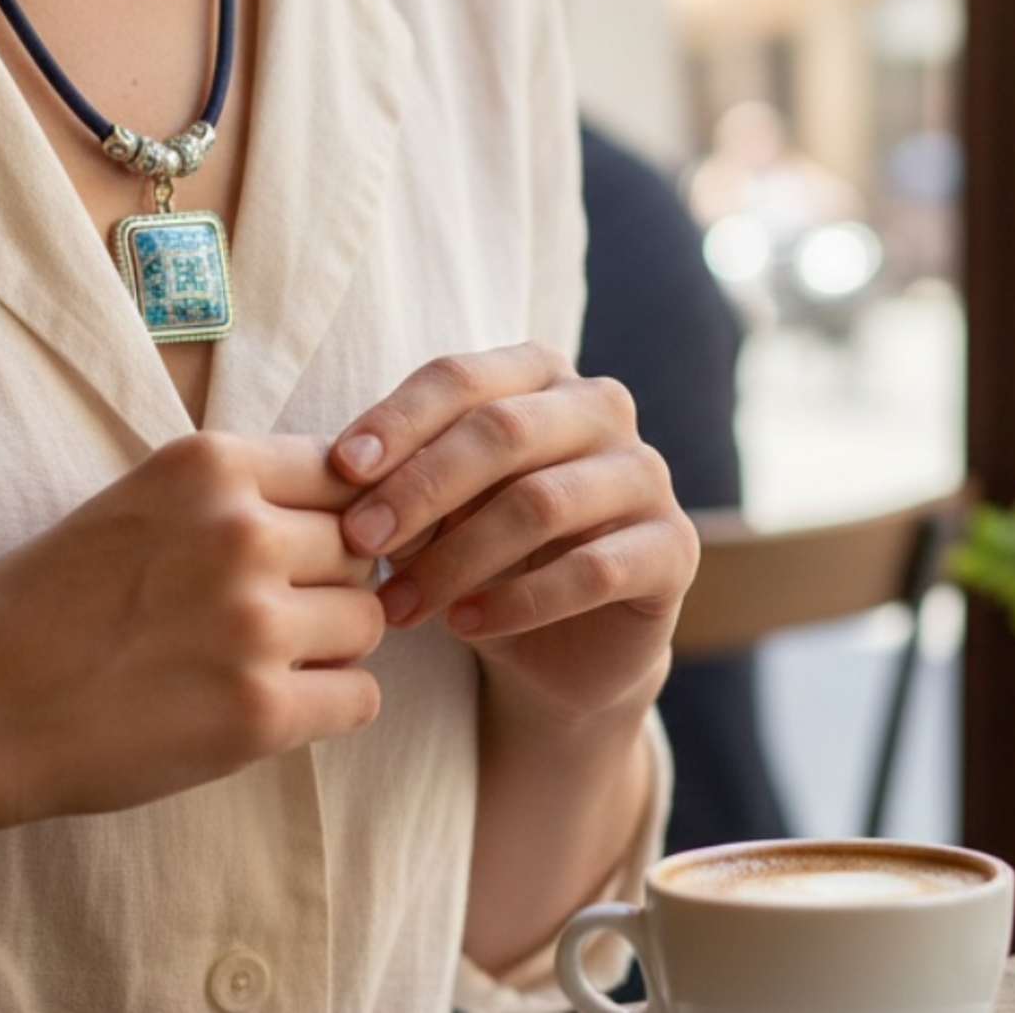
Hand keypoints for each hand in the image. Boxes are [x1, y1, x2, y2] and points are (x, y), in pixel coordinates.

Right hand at [0, 432, 384, 833]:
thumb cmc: (52, 599)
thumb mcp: (143, 500)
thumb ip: (238, 492)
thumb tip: (352, 501)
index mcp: (211, 465)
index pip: (344, 472)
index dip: (330, 515)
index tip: (300, 547)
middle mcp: (242, 532)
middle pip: (362, 548)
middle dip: (329, 580)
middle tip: (273, 612)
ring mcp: (254, 624)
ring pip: (369, 620)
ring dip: (332, 644)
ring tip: (264, 659)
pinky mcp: (257, 713)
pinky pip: (360, 697)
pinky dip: (330, 705)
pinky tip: (272, 705)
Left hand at [330, 343, 698, 727]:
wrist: (562, 642)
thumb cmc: (482, 548)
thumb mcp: (435, 506)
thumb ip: (403, 479)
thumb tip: (341, 475)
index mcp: (537, 372)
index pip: (460, 377)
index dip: (397, 420)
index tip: (340, 469)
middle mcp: (600, 406)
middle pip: (502, 431)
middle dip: (421, 486)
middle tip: (359, 540)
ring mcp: (645, 473)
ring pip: (541, 502)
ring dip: (457, 558)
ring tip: (399, 605)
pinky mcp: (674, 548)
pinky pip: (592, 570)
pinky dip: (517, 602)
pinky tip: (464, 626)